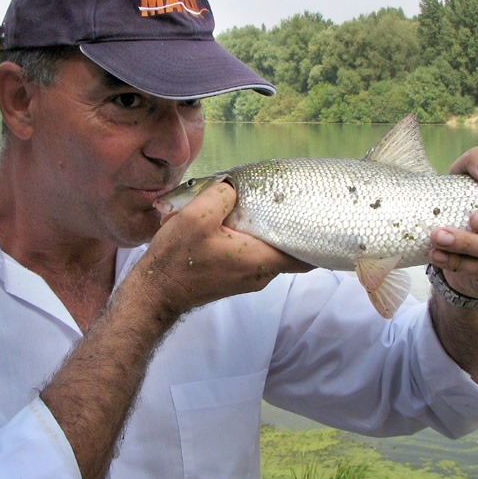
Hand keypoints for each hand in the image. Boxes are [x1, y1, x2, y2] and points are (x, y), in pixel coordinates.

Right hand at [132, 182, 310, 322]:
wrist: (157, 291)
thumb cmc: (177, 259)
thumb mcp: (196, 216)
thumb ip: (222, 195)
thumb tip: (234, 187)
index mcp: (260, 259)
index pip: (306, 256)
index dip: (316, 239)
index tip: (320, 220)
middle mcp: (261, 273)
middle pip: (289, 250)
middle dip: (291, 227)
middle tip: (291, 202)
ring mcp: (250, 278)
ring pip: (271, 251)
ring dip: (269, 232)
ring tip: (263, 207)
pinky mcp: (236, 277)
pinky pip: (256, 256)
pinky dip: (255, 239)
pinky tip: (240, 222)